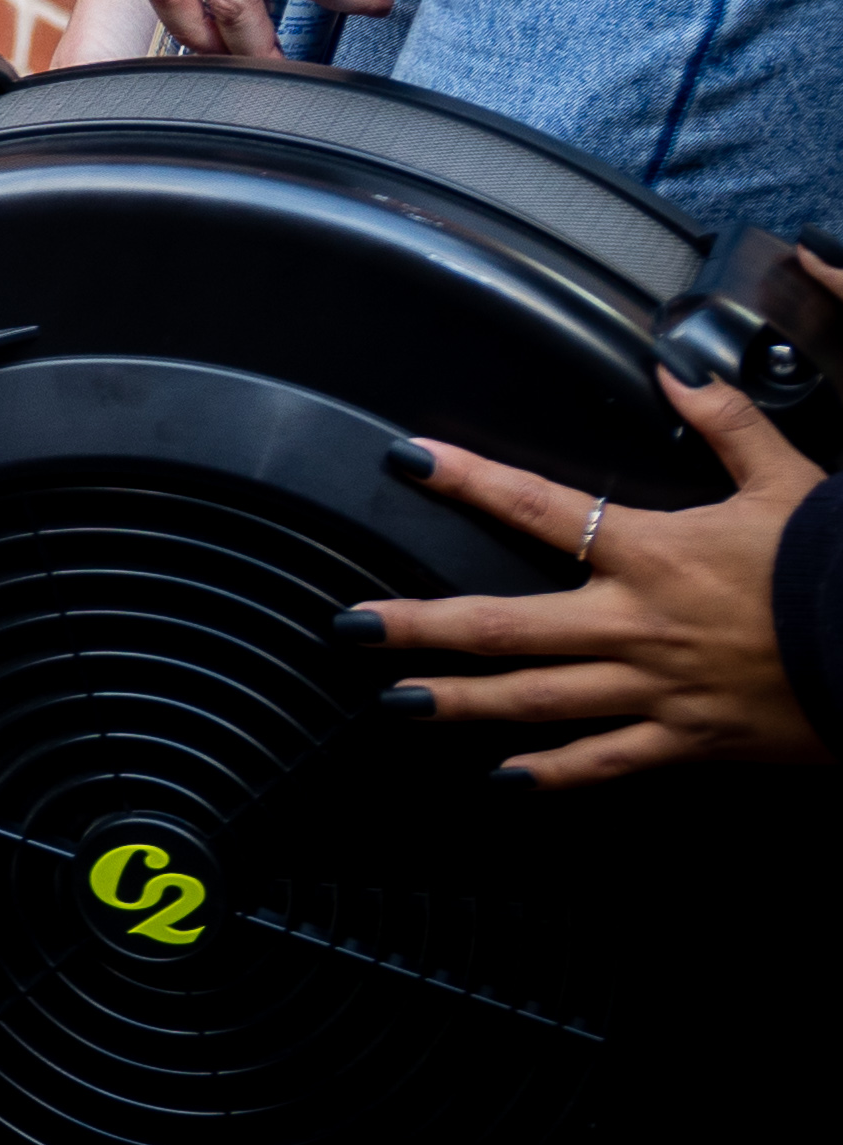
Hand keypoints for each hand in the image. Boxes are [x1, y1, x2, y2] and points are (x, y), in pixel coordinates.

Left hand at [362, 363, 830, 783]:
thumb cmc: (837, 566)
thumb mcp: (786, 480)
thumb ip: (727, 420)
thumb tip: (678, 365)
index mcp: (651, 552)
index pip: (538, 505)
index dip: (468, 479)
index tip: (408, 461)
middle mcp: (636, 623)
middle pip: (504, 624)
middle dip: (421, 626)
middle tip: (351, 628)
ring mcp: (656, 688)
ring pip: (536, 700)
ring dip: (460, 702)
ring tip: (395, 702)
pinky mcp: (690, 740)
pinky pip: (607, 761)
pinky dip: (555, 774)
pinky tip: (506, 779)